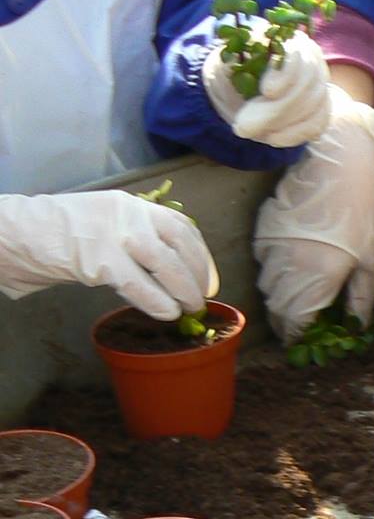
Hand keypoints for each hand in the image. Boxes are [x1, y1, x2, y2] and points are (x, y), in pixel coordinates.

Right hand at [0, 191, 216, 320]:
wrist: (18, 232)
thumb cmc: (64, 233)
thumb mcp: (108, 223)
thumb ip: (139, 238)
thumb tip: (174, 272)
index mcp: (133, 205)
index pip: (182, 226)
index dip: (201, 254)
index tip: (209, 277)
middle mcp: (129, 214)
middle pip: (180, 243)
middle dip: (198, 273)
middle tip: (202, 296)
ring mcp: (114, 235)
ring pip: (166, 263)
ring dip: (184, 289)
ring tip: (188, 307)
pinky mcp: (98, 259)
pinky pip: (138, 284)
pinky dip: (158, 301)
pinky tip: (166, 313)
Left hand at [202, 22, 333, 147]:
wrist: (239, 90)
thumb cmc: (231, 71)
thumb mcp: (225, 61)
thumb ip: (232, 59)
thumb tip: (234, 62)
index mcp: (287, 39)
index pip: (297, 55)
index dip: (286, 74)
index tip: (267, 91)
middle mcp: (311, 59)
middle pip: (308, 84)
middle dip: (278, 108)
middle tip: (245, 126)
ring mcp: (320, 85)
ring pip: (314, 105)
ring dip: (283, 122)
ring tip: (252, 131)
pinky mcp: (321, 108)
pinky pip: (317, 123)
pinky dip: (295, 134)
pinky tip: (272, 139)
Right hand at [252, 87, 373, 341]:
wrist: (335, 161)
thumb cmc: (361, 209)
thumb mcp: (370, 258)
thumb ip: (359, 297)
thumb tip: (354, 325)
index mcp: (315, 275)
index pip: (295, 320)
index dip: (299, 335)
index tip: (307, 341)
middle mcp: (286, 265)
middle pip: (277, 307)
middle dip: (290, 320)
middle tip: (306, 324)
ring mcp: (269, 246)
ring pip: (268, 285)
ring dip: (282, 297)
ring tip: (303, 297)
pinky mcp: (263, 229)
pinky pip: (263, 261)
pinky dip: (276, 271)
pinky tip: (296, 265)